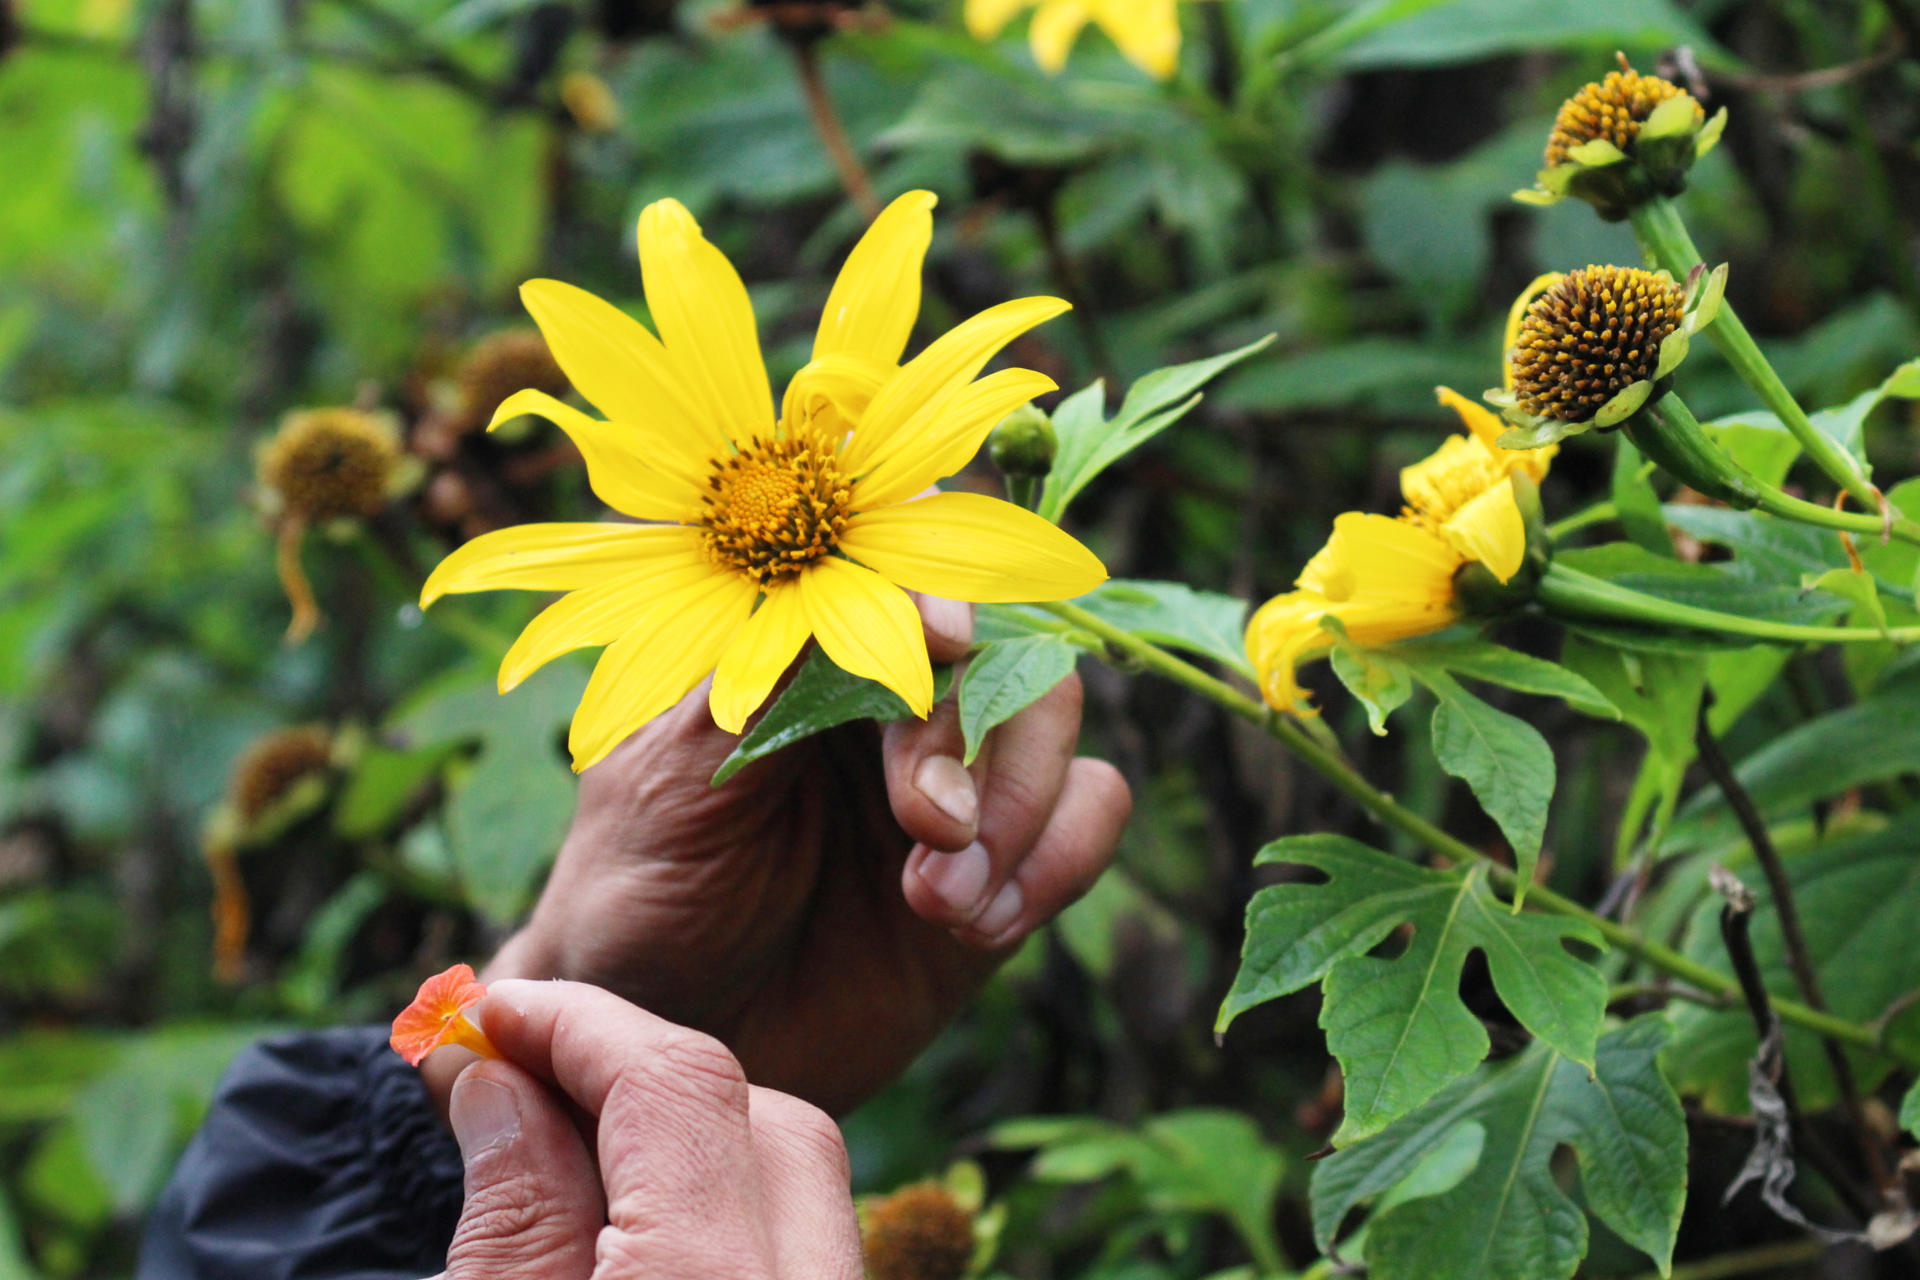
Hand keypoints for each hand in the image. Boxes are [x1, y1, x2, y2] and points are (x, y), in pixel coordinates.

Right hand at [439, 979, 860, 1278]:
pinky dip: (735, 1227)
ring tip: (576, 1157)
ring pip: (807, 1199)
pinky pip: (805, 1263)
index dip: (578, 1025)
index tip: (494, 1016)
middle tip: (531, 1082)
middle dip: (653, 1082)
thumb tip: (499, 1088)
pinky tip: (640, 1234)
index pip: (678, 1084)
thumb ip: (512, 1217)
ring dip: (700, 1155)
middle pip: (777, 1128)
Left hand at [472, 596, 1130, 1112]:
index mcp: (804, 653)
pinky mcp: (1002, 866)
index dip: (935, 591)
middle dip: (975, 735)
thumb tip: (827, 598)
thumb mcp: (666, 783)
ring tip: (938, 903)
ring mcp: (955, 782)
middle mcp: (889, 704)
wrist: (671, 1045)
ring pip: (1055, 725)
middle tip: (929, 827)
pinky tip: (974, 926)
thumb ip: (756, 686)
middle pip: (997, 644)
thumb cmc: (639, 899)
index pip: (895, 579)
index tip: (943, 641)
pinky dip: (1057, 860)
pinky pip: (1087, 817)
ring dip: (1018, 807)